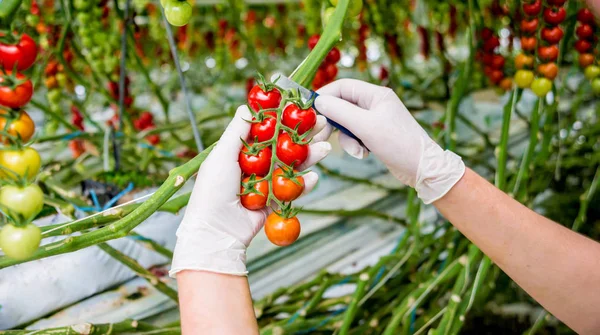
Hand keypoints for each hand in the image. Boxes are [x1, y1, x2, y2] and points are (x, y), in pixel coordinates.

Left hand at [170, 105, 331, 276]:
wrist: (216, 230)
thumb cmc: (212, 191)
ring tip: (325, 148)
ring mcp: (267, 183)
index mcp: (242, 152)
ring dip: (311, 157)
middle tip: (323, 123)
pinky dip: (305, 184)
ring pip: (293, 166)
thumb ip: (237, 131)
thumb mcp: (222, 155)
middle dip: (305, 135)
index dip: (285, 119)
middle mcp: (257, 165)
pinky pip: (293, 190)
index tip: (302, 108)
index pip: (268, 130)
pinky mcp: (275, 201)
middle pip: (285, 146)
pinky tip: (313, 177)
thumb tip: (246, 106)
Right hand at [315, 79, 464, 203]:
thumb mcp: (366, 126)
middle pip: (342, 105)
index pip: (342, 86)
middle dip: (333, 122)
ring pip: (346, 123)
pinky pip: (355, 135)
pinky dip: (355, 145)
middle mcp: (375, 103)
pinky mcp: (375, 134)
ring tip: (357, 150)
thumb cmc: (398, 144)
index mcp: (376, 94)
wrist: (423, 169)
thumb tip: (319, 102)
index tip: (310, 110)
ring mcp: (375, 119)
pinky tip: (364, 154)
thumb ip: (341, 112)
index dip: (325, 96)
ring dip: (346, 138)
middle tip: (322, 136)